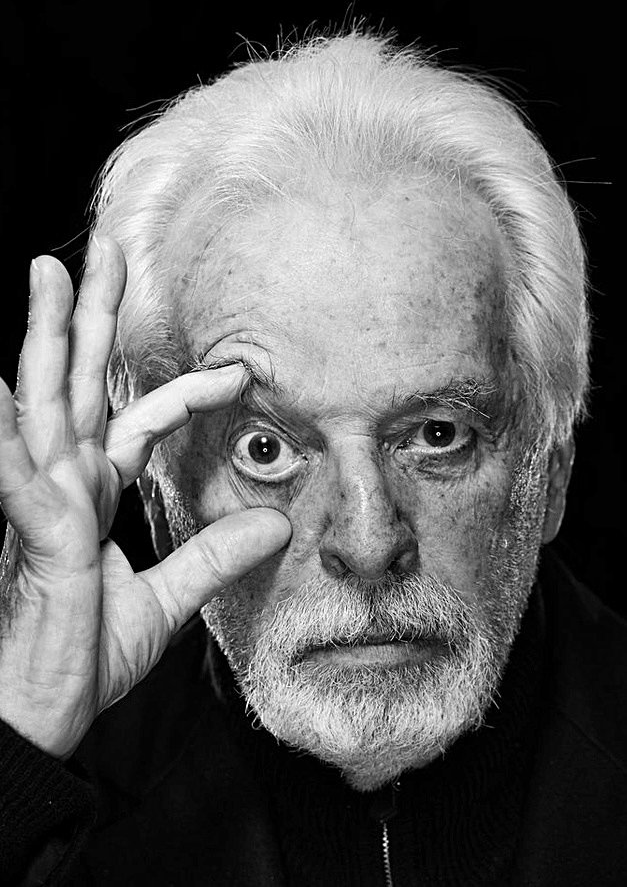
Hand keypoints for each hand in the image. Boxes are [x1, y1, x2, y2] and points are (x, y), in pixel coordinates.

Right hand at [0, 237, 290, 758]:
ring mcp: (43, 501)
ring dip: (44, 338)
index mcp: (93, 493)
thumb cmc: (81, 655)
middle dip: (87, 316)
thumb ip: (214, 557)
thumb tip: (276, 524)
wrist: (41, 714)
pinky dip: (8, 431)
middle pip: (77, 383)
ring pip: (45, 402)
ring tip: (49, 275)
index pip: (142, 421)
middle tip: (100, 252)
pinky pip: (18, 473)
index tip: (243, 374)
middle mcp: (64, 483)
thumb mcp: (165, 601)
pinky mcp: (33, 532)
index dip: (189, 392)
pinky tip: (2, 383)